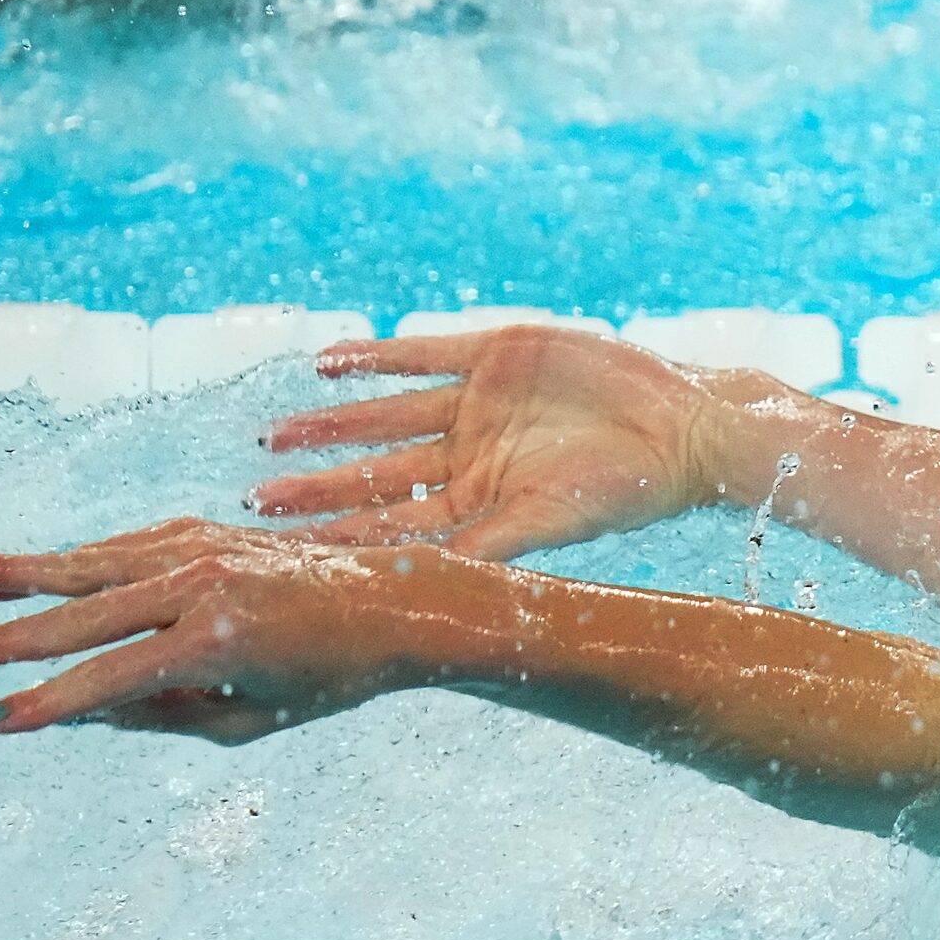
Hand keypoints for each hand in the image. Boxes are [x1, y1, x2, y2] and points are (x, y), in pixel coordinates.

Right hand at [0, 520, 468, 739]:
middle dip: (11, 636)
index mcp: (218, 643)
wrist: (396, 604)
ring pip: (98, 563)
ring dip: (24, 570)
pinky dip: (80, 560)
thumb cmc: (325, 679)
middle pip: (87, 613)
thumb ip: (158, 714)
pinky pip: (130, 548)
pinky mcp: (209, 532)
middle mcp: (206, 586)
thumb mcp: (246, 719)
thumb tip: (77, 704)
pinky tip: (32, 574)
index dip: (46, 705)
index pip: (109, 681)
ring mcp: (206, 550)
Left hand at [251, 325, 727, 561]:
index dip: (336, 537)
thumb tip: (427, 587)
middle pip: (377, 475)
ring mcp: (479, 404)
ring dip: (332, 424)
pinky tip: (326, 360)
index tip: (279, 553)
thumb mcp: (551, 522)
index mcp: (481, 504)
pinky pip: (422, 354)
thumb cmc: (627, 490)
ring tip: (273, 438)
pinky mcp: (497, 352)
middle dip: (318, 488)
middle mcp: (471, 456)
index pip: (392, 525)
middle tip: (254, 499)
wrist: (684, 426)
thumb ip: (488, 547)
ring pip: (387, 415)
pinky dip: (376, 356)